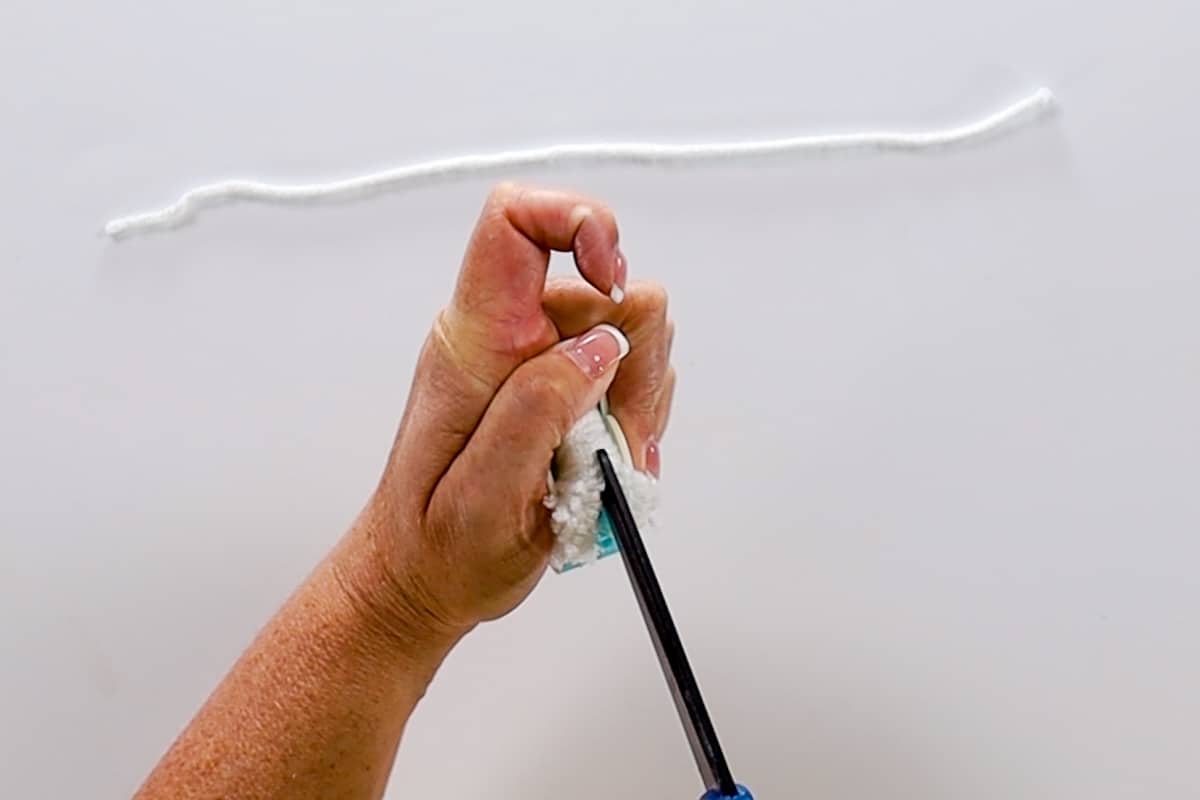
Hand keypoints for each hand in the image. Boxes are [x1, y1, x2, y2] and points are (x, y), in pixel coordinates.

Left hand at [341, 184, 675, 641]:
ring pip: (630, 331)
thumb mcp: (485, 498)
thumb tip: (597, 348)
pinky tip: (607, 461)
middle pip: (605, 287)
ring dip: (637, 400)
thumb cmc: (438, 547)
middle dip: (636, 364)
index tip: (612, 281)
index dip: (577, 221)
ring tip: (604, 464)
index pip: (514, 222)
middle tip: (619, 440)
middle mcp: (508, 335)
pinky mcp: (561, 383)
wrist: (423, 577)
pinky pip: (629, 370)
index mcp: (475, 344)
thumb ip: (537, 412)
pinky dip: (634, 417)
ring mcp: (537, 358)